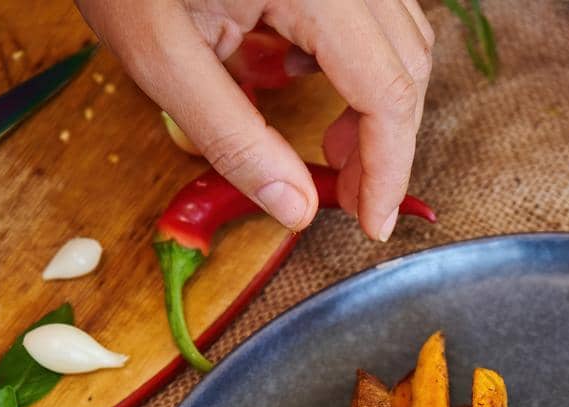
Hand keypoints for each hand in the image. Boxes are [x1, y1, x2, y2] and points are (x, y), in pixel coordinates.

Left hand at [78, 0, 433, 241]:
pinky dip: (363, 61)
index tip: (372, 223)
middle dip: (386, 144)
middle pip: (407, 65)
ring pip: (404, 38)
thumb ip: (232, 136)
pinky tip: (310, 78)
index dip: (388, 168)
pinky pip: (377, 13)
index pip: (385, 91)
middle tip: (350, 197)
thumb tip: (297, 208)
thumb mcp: (160, 56)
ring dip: (381, 104)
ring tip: (334, 150)